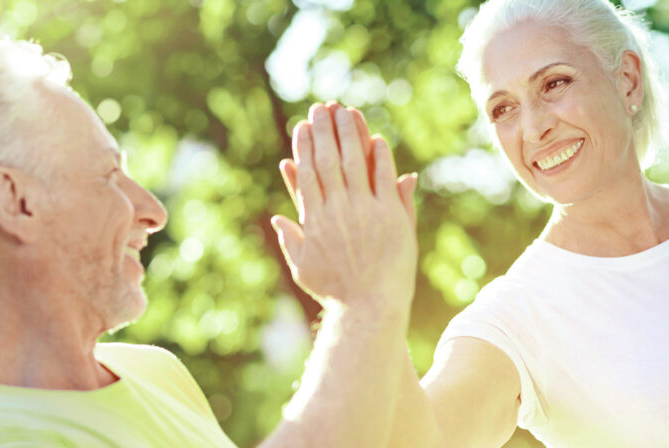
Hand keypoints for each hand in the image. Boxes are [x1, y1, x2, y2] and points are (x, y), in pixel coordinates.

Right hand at [271, 103, 417, 310]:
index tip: (302, 126)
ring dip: (350, 134)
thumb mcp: (305, 268)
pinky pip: (384, 179)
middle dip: (324, 131)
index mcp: (314, 220)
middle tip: (322, 108)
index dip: (304, 147)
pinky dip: (380, 158)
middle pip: (329, 160)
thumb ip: (292, 239)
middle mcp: (338, 210)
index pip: (307, 174)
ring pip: (355, 163)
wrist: (369, 308)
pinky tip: (376, 140)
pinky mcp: (391, 217)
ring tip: (346, 112)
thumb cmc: (336, 292)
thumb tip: (278, 218)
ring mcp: (365, 211)